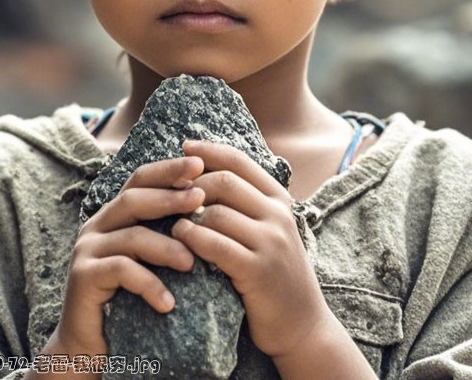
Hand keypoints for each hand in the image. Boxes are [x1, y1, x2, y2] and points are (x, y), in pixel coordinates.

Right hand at [36, 156, 205, 372]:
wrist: (92, 344)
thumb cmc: (130, 299)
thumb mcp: (151, 261)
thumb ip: (168, 235)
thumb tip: (212, 210)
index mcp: (115, 215)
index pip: (140, 179)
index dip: (169, 169)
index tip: (201, 165)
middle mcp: (98, 225)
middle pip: (134, 199)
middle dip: (170, 196)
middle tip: (200, 198)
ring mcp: (87, 249)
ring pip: (131, 237)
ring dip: (166, 248)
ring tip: (192, 264)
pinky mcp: (82, 277)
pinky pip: (120, 271)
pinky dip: (148, 285)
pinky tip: (168, 303)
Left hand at [171, 140, 330, 360]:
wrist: (302, 325)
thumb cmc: (275, 275)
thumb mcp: (269, 231)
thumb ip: (247, 204)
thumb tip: (205, 174)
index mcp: (279, 200)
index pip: (240, 161)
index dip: (208, 151)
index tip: (184, 146)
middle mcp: (278, 215)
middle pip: (224, 181)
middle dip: (191, 184)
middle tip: (169, 192)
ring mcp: (270, 242)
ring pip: (216, 212)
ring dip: (186, 215)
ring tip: (171, 222)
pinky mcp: (258, 270)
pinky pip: (215, 245)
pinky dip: (191, 239)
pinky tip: (180, 240)